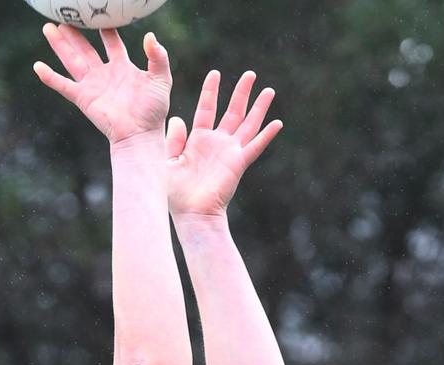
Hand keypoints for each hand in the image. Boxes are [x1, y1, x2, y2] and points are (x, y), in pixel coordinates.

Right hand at [33, 26, 170, 144]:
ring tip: (49, 29)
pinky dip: (50, 77)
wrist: (141, 134)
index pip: (112, 43)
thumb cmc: (153, 111)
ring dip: (60, 46)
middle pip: (86, 49)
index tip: (100, 16)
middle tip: (64, 18)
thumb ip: (159, 57)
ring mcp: (93, 86)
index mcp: (123, 68)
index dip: (107, 29)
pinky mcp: (84, 99)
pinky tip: (38, 66)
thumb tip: (150, 36)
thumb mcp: (162, 80)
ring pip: (72, 61)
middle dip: (75, 34)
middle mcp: (105, 75)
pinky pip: (63, 85)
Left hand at [165, 70, 281, 218]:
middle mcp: (217, 144)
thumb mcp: (166, 160)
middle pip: (232, 112)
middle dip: (241, 93)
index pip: (206, 110)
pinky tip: (277, 123)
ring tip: (269, 90)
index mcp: (198, 140)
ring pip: (247, 125)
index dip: (211, 92)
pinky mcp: (238, 164)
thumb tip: (179, 119)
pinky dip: (266, 136)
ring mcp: (229, 153)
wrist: (191, 213)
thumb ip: (173, 139)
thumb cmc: (174, 193)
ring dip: (258, 108)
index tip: (216, 73)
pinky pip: (255, 147)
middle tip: (251, 74)